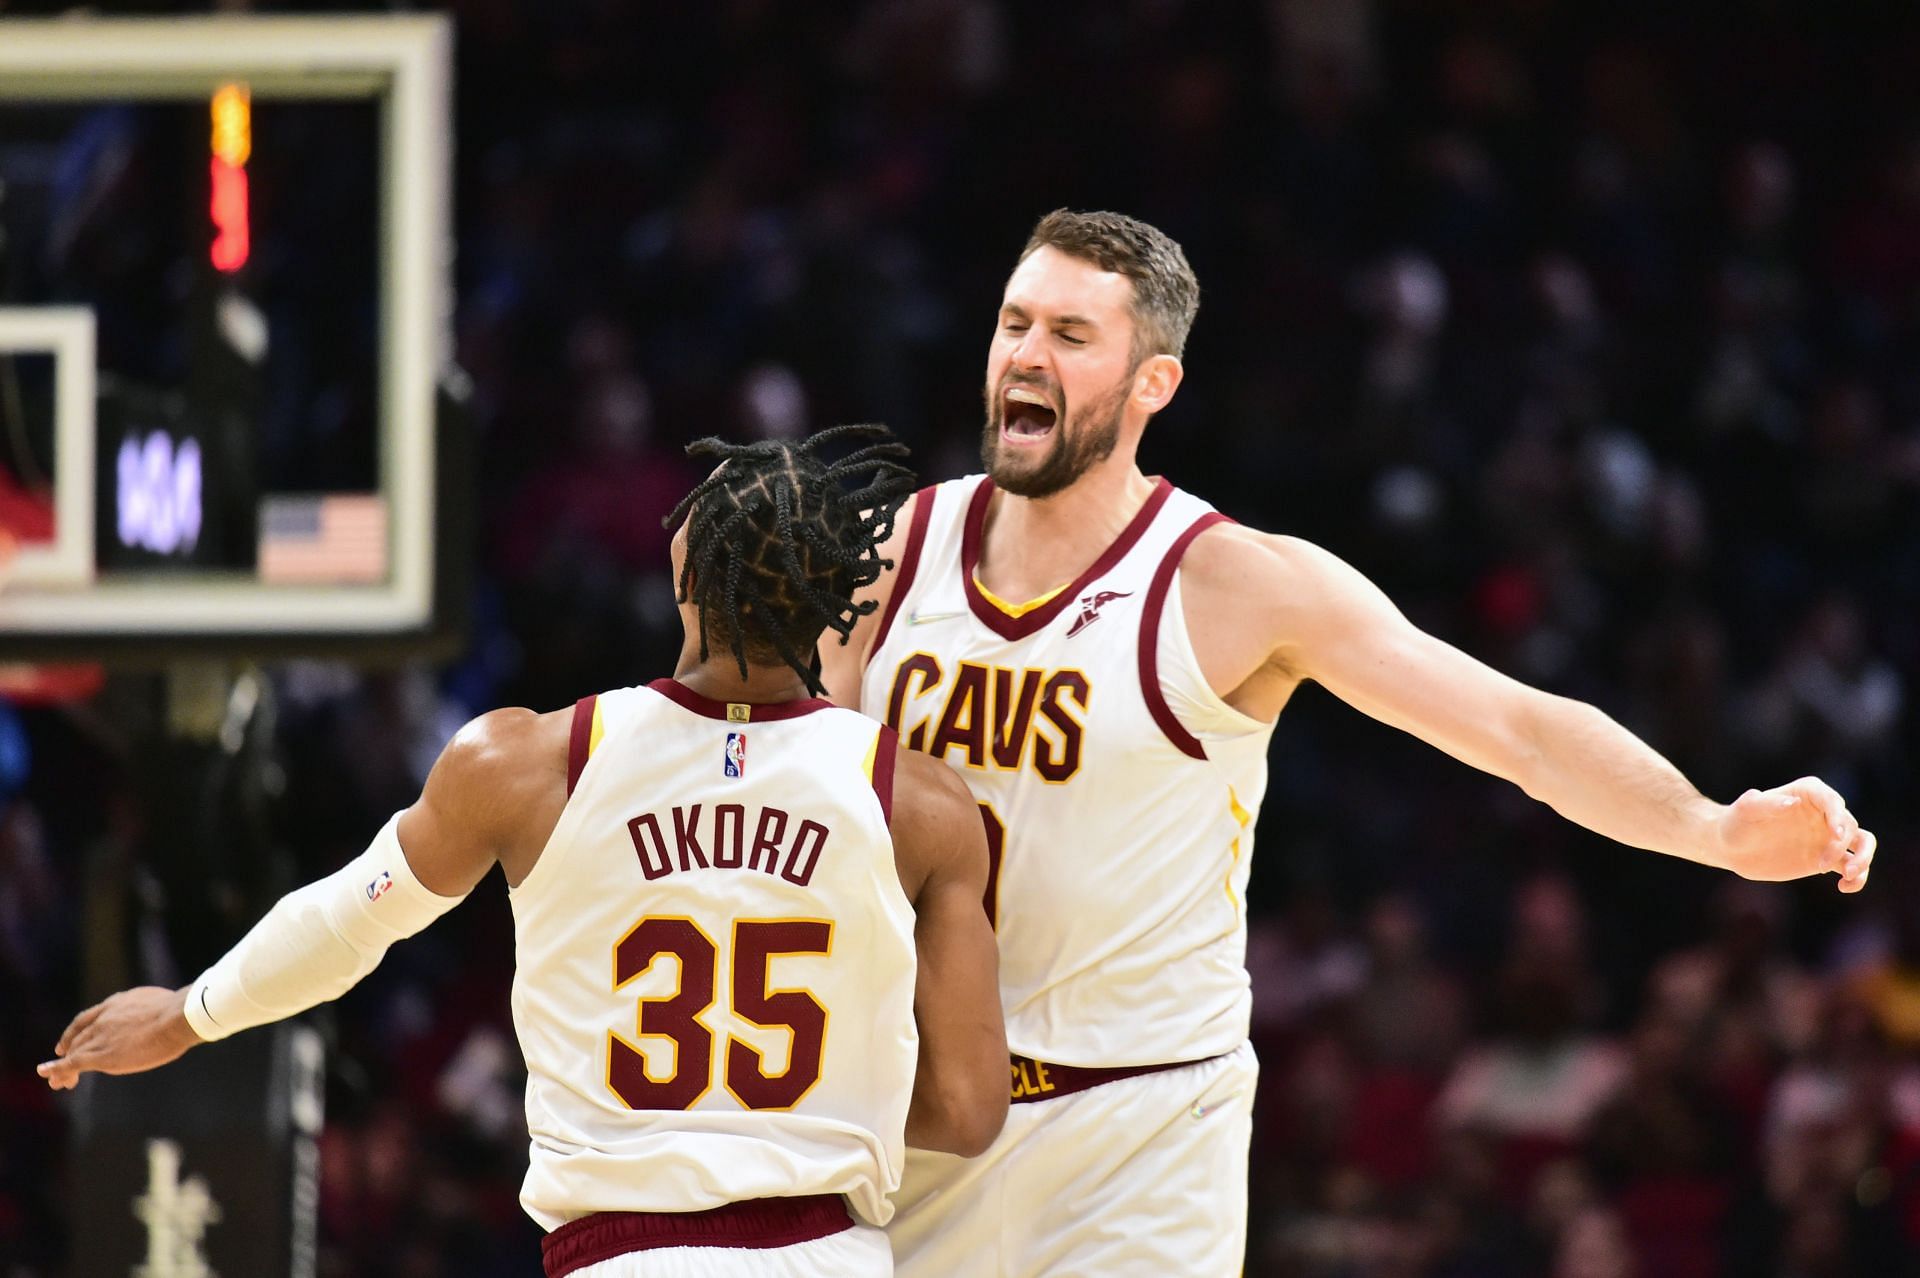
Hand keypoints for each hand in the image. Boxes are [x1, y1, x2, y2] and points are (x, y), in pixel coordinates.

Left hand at [37, 986, 202, 1090]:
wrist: (178, 1017)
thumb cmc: (182, 1011)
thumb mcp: (166, 1004)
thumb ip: (158, 1012)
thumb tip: (178, 1017)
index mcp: (117, 1003)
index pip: (89, 1018)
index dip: (76, 1031)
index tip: (70, 1041)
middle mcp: (103, 1018)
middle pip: (78, 1036)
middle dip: (69, 1051)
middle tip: (62, 1064)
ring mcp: (100, 1035)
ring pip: (74, 1052)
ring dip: (62, 1066)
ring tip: (57, 1081)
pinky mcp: (99, 1054)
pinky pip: (72, 1064)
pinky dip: (58, 1070)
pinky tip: (51, 1077)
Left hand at [1716, 777, 1875, 891]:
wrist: (1730, 847)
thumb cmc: (1736, 822)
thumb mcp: (1745, 810)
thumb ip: (1766, 803)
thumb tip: (1792, 802)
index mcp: (1807, 792)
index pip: (1831, 800)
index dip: (1838, 815)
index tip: (1836, 834)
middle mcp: (1823, 812)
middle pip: (1849, 824)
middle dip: (1843, 843)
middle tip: (1825, 864)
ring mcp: (1827, 836)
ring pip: (1863, 843)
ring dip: (1864, 858)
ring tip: (1849, 874)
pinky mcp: (1827, 858)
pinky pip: (1853, 866)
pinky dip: (1858, 877)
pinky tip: (1845, 887)